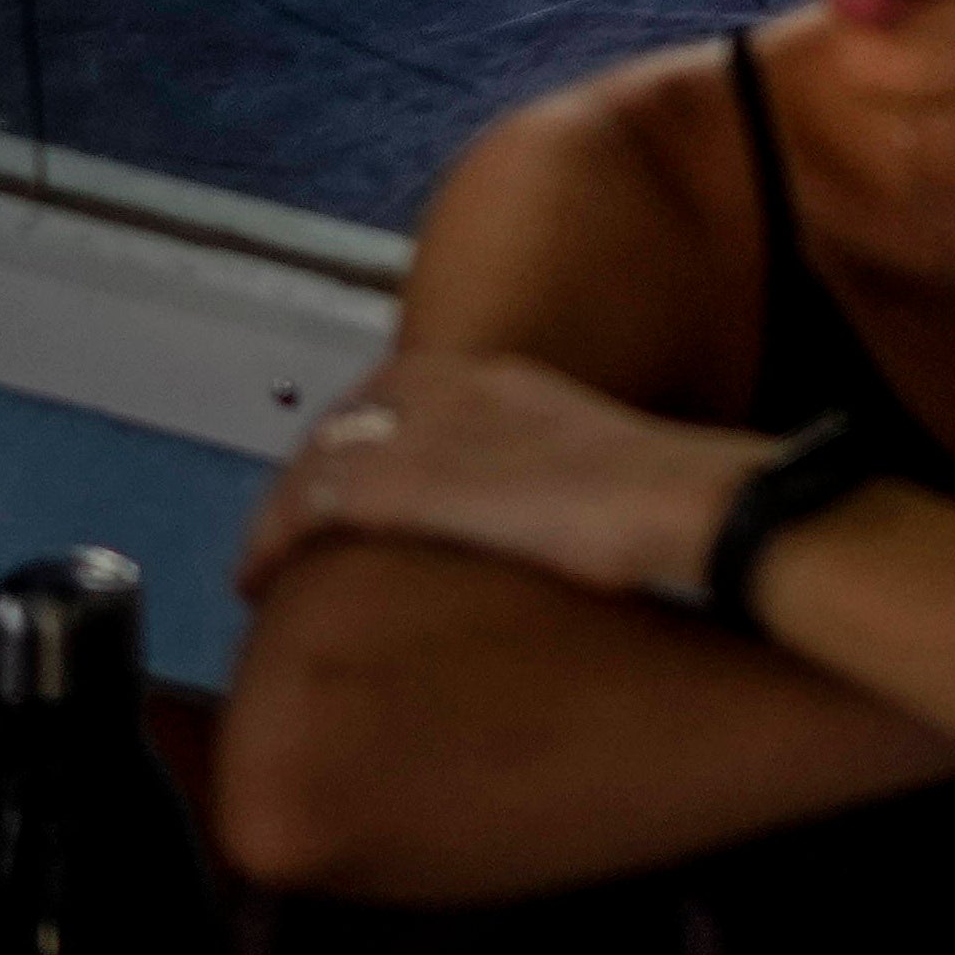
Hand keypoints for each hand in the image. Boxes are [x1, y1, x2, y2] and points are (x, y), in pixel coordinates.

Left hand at [241, 354, 762, 607]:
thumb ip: (577, 480)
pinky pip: (312, 502)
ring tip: (267, 560)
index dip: (366, 431)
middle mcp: (465, 387)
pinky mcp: (411, 485)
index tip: (349, 479)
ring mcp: (434, 432)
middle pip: (353, 411)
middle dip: (315, 464)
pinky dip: (275, 537)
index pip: (407, 384)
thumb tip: (585, 524)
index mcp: (515, 378)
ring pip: (321, 455)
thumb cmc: (683, 503)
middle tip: (292, 525)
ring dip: (285, 506)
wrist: (692, 505)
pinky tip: (263, 576)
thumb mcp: (618, 471)